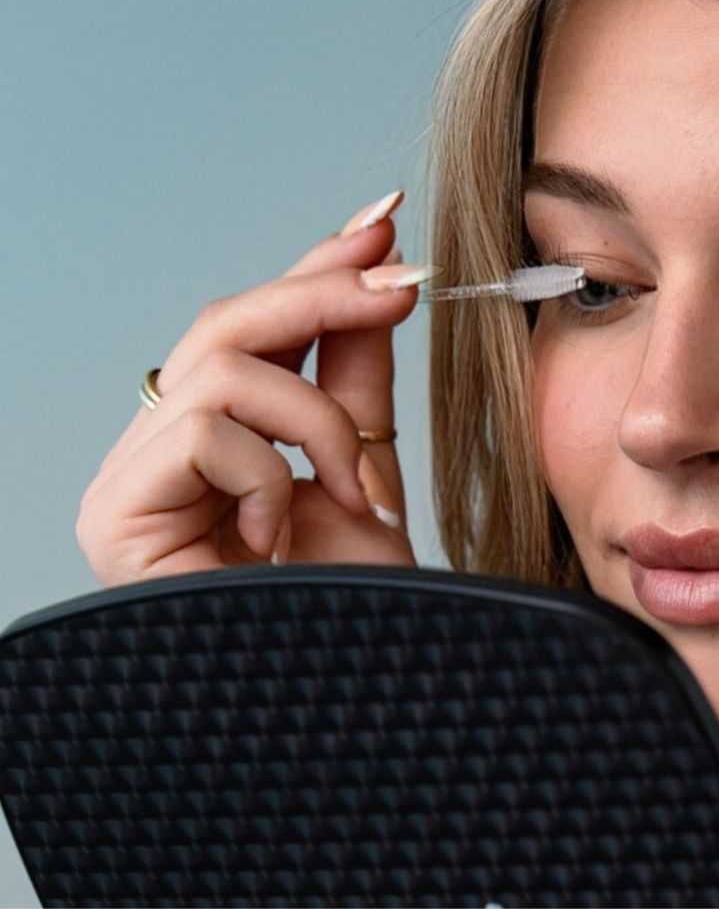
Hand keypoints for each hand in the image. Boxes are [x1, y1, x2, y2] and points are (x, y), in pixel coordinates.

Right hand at [77, 191, 431, 584]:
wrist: (338, 703)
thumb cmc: (351, 604)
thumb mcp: (364, 467)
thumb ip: (355, 381)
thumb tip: (379, 276)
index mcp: (219, 443)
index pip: (255, 329)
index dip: (313, 269)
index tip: (380, 219)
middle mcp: (162, 456)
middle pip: (225, 325)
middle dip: (322, 294)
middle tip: (401, 282)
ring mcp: (130, 484)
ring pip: (220, 368)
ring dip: (315, 418)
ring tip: (353, 489)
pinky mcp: (115, 514)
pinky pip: (203, 431)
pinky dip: (269, 472)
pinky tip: (280, 534)